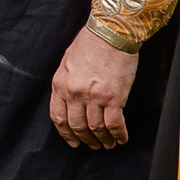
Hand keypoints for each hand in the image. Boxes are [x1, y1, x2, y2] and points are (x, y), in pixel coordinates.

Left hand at [49, 26, 140, 148]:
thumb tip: (69, 102)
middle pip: (77, 126)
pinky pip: (115, 123)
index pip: (58, 117)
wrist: (110, 34)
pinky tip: (121, 139)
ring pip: (96, 128)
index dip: (65, 133)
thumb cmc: (89, 45)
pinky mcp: (115, 97)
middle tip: (92, 146)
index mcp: (60, 85)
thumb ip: (66, 84)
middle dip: (85, 139)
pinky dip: (118, 134)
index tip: (72, 141)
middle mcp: (74, 93)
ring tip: (108, 145)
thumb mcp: (67, 64)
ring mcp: (94, 97)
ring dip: (103, 140)